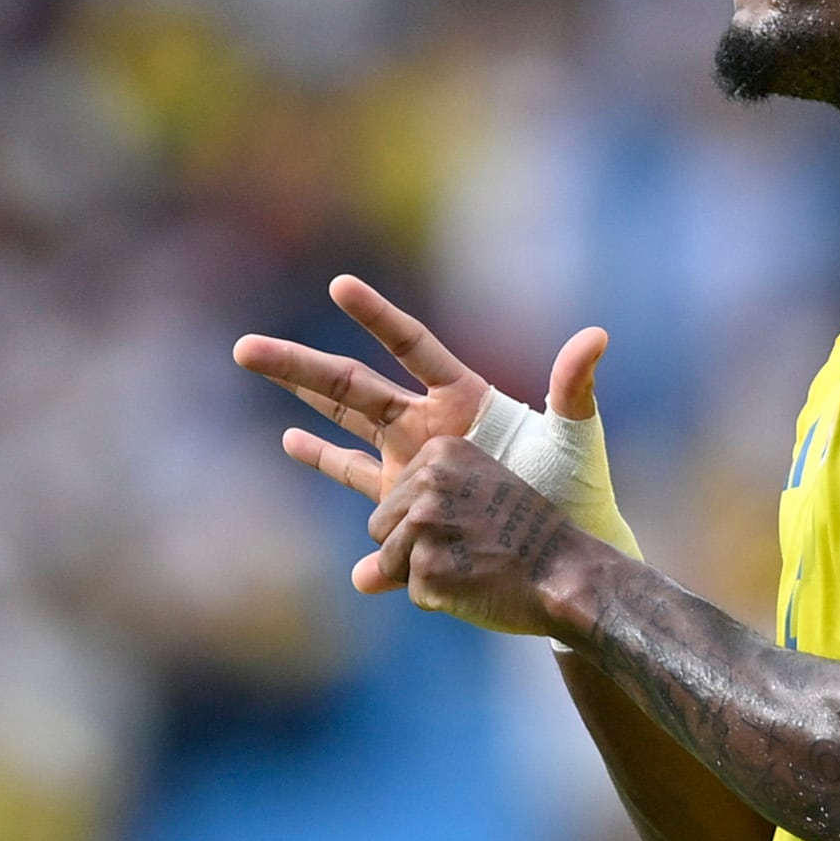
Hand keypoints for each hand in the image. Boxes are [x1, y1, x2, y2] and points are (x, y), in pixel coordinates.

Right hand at [234, 274, 608, 502]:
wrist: (565, 555)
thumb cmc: (576, 491)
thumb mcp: (577, 438)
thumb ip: (576, 388)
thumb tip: (594, 336)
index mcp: (464, 397)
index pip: (411, 346)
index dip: (377, 317)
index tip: (339, 285)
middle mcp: (428, 423)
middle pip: (351, 385)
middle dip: (299, 365)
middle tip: (245, 347)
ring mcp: (412, 463)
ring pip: (341, 426)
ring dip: (298, 402)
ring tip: (254, 364)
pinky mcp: (406, 505)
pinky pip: (355, 482)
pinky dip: (325, 465)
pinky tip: (289, 442)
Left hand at [358, 436, 595, 634]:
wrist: (566, 572)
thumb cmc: (526, 535)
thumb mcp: (476, 501)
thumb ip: (411, 522)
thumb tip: (356, 580)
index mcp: (441, 451)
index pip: (395, 496)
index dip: (428, 521)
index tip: (473, 521)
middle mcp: (427, 481)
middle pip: (380, 528)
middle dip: (414, 548)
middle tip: (471, 547)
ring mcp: (425, 526)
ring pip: (389, 562)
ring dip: (424, 574)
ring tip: (473, 564)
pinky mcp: (426, 569)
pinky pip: (413, 592)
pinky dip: (441, 598)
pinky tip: (476, 584)